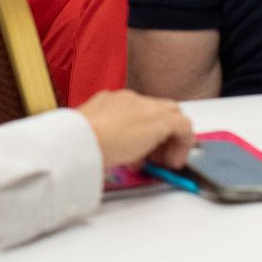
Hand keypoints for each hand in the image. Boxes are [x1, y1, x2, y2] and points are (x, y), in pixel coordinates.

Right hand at [75, 90, 195, 172]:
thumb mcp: (92, 141)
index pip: (136, 112)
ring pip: (171, 114)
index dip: (142, 135)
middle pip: (156, 110)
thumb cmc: (78, 143)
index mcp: (109, 102)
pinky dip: (182, 144)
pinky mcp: (160, 120)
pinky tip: (173, 162)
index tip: (139, 154)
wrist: (81, 139)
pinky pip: (183, 127)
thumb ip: (109, 144)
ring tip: (166, 161)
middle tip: (156, 157)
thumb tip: (122, 157)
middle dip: (160, 134)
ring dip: (171, 138)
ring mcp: (145, 106)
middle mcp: (129, 99)